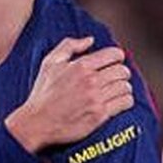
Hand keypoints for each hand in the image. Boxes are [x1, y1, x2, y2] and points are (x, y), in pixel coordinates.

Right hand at [5, 36, 133, 152]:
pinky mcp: (99, 115)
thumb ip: (69, 46)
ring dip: (124, 87)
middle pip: (122, 71)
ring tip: (118, 90)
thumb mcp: (50, 63)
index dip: (118, 56)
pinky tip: (119, 101)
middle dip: (122, 72)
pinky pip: (125, 103)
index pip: (114, 54)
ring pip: (125, 87)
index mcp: (81, 66)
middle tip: (117, 77)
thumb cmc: (42, 94)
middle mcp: (91, 81)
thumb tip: (90, 40)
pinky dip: (126, 100)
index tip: (115, 61)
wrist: (37, 123)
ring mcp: (96, 99)